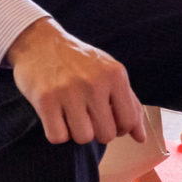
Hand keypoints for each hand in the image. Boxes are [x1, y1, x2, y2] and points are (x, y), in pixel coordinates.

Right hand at [7, 18, 145, 145]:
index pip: (129, 121)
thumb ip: (129, 104)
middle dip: (98, 132)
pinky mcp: (45, 100)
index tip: (109, 121)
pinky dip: (56, 133)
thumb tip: (141, 138)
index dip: (120, 129)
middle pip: (106, 135)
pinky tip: (56, 117)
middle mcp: (94, 82)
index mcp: (115, 75)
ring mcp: (69, 91)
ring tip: (71, 116)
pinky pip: (58, 137)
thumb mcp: (109, 73)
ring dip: (76, 133)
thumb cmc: (79, 62)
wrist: (39, 43)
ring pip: (83, 138)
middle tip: (88, 118)